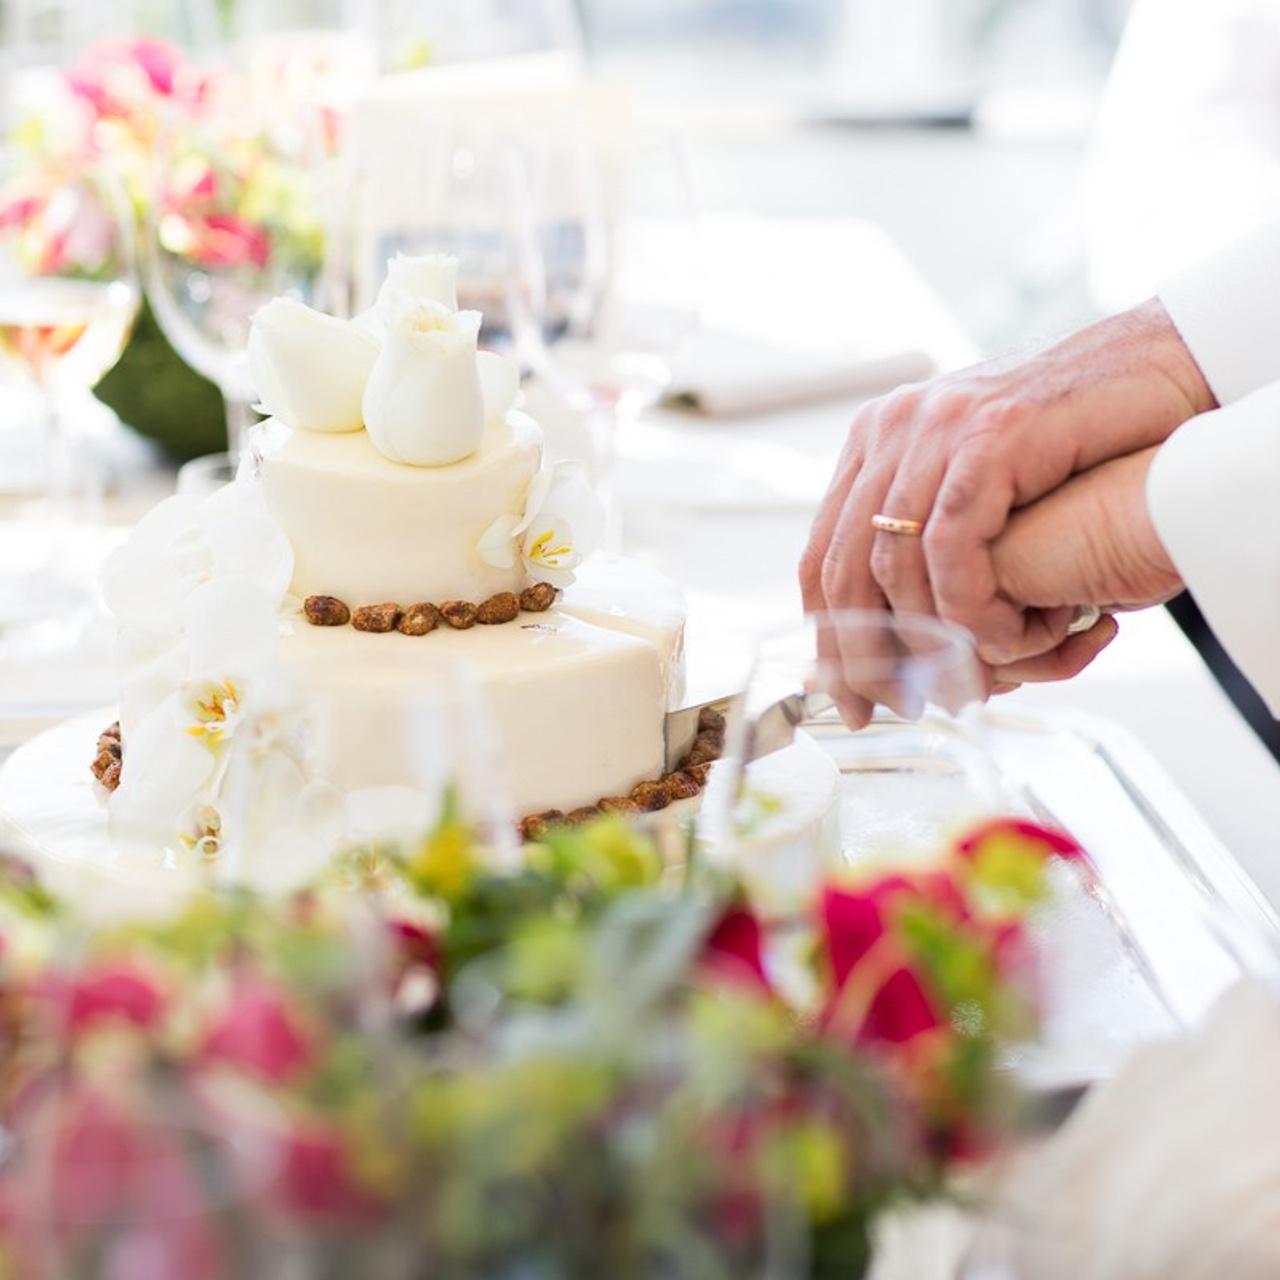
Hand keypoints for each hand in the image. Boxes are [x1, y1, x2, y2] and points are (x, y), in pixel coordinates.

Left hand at [800, 298, 1212, 663]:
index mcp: (878, 439)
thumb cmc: (1078, 433)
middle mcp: (893, 428)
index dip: (827, 635)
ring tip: (951, 690)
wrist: (1158, 363)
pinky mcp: (989, 434)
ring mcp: (936, 427)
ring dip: (919, 643)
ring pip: (892, 564)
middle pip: (842, 567)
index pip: (822, 554)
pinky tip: (997, 642)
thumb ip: (932, 530)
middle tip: (885, 711)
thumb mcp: (980, 480)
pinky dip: (968, 606)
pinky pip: (952, 545)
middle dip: (857, 655)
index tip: (844, 694)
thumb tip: (894, 619)